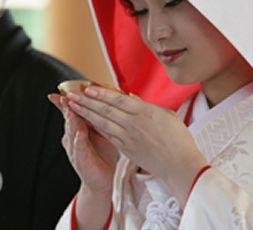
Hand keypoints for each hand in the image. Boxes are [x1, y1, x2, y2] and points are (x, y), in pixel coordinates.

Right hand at [48, 94, 116, 194]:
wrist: (103, 179)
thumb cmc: (102, 153)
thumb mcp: (101, 129)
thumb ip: (100, 114)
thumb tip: (109, 94)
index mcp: (79, 127)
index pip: (72, 109)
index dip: (69, 98)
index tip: (65, 86)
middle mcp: (73, 136)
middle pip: (69, 116)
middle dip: (68, 105)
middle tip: (67, 93)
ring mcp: (75, 148)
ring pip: (72, 130)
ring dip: (71, 119)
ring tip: (70, 108)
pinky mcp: (80, 160)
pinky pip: (79, 148)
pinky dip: (78, 140)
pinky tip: (79, 134)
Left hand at [66, 86, 207, 203]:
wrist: (180, 165)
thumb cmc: (178, 139)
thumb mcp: (166, 114)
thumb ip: (146, 105)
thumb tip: (131, 97)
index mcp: (145, 112)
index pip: (118, 99)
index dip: (101, 93)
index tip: (87, 87)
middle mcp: (133, 124)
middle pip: (105, 109)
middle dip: (86, 101)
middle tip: (72, 94)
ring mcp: (128, 138)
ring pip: (102, 122)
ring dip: (86, 113)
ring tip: (73, 106)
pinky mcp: (126, 149)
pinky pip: (107, 135)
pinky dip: (95, 127)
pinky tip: (86, 122)